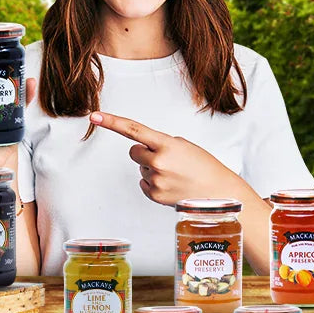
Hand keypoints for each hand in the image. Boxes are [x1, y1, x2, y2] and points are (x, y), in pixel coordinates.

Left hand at [89, 110, 240, 206]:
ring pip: (141, 168)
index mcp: (166, 144)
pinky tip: (171, 184)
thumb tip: (143, 151)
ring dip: (153, 168)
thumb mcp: (184, 146)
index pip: (133, 129)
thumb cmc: (204, 166)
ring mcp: (155, 180)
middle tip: (166, 159)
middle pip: (133, 152)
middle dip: (144, 153)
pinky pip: (143, 183)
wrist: (218, 192)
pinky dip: (154, 182)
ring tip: (175, 174)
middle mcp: (158, 162)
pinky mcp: (154, 195)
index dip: (112, 122)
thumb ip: (161, 144)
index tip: (95, 116)